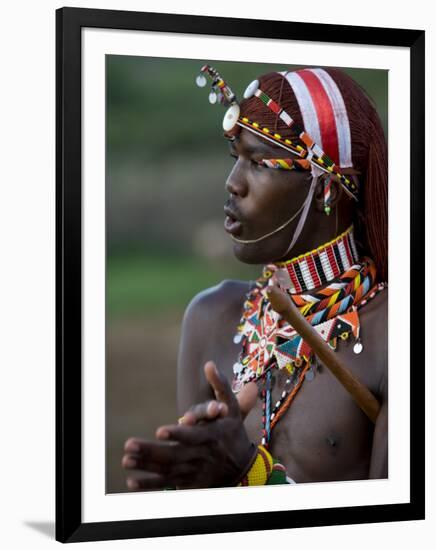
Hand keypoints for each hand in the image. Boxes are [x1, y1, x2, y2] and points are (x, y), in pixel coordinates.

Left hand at [122, 361, 257, 489]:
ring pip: (168, 471)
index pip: (193, 436)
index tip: (160, 431)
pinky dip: (151, 486)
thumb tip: (209, 364)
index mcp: (213, 435)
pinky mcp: (191, 483)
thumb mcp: (232, 407)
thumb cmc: (233, 430)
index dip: (177, 434)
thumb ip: (220, 385)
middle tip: (130, 445)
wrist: (243, 466)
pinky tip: (133, 482)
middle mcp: (203, 455)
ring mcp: (196, 471)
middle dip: (151, 451)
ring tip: (126, 460)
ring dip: (146, 467)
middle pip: (175, 455)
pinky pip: (169, 485)